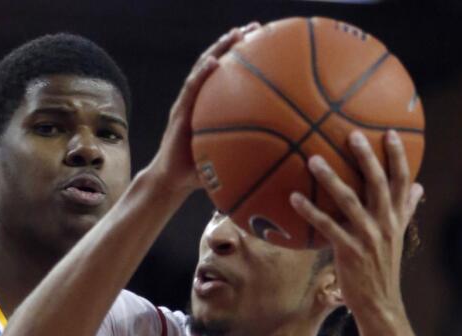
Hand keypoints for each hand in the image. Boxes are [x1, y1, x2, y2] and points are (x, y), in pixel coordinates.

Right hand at [149, 22, 259, 195]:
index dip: (245, 57)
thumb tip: (288, 156)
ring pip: (203, 69)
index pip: (229, 75)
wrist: (174, 182)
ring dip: (219, 49)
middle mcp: (200, 99)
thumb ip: (254, 152)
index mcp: (212, 106)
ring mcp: (187, 104)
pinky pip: (191, 90)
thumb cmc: (204, 172)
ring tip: (235, 34)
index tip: (266, 41)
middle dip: (234, 42)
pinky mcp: (179, 113)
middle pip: (218, 63)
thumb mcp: (233, 159)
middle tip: (255, 27)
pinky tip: (213, 62)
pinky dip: (201, 74)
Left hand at [290, 129, 423, 317]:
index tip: (391, 132)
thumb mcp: (399, 236)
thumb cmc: (385, 267)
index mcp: (397, 218)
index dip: (398, 156)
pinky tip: (293, 198)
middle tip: (352, 135)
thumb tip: (419, 186)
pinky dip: (310, 211)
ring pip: (349, 201)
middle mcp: (386, 224)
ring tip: (313, 159)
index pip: (402, 181)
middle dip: (366, 158)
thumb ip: (407, 209)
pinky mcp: (349, 251)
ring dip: (330, 178)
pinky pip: (327, 226)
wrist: (380, 303)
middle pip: (378, 184)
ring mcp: (368, 237)